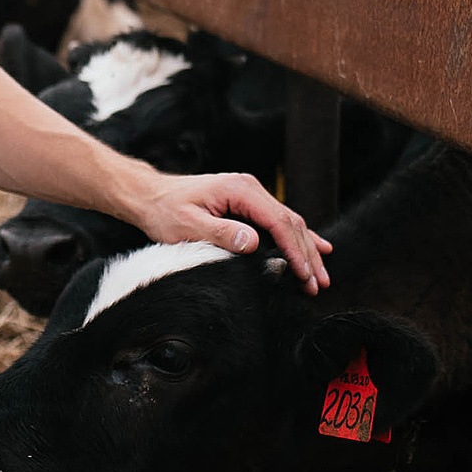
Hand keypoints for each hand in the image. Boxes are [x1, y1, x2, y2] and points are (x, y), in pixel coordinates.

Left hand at [123, 168, 333, 293]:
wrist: (150, 196)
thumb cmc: (165, 210)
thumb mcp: (188, 225)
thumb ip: (221, 233)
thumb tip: (254, 242)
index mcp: (239, 190)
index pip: (277, 221)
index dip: (294, 249)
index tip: (304, 273)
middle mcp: (249, 188)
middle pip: (290, 222)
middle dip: (307, 254)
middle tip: (318, 283)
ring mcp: (250, 195)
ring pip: (289, 223)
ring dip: (306, 249)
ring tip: (320, 276)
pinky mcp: (247, 204)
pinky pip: (278, 222)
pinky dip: (297, 238)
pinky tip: (317, 248)